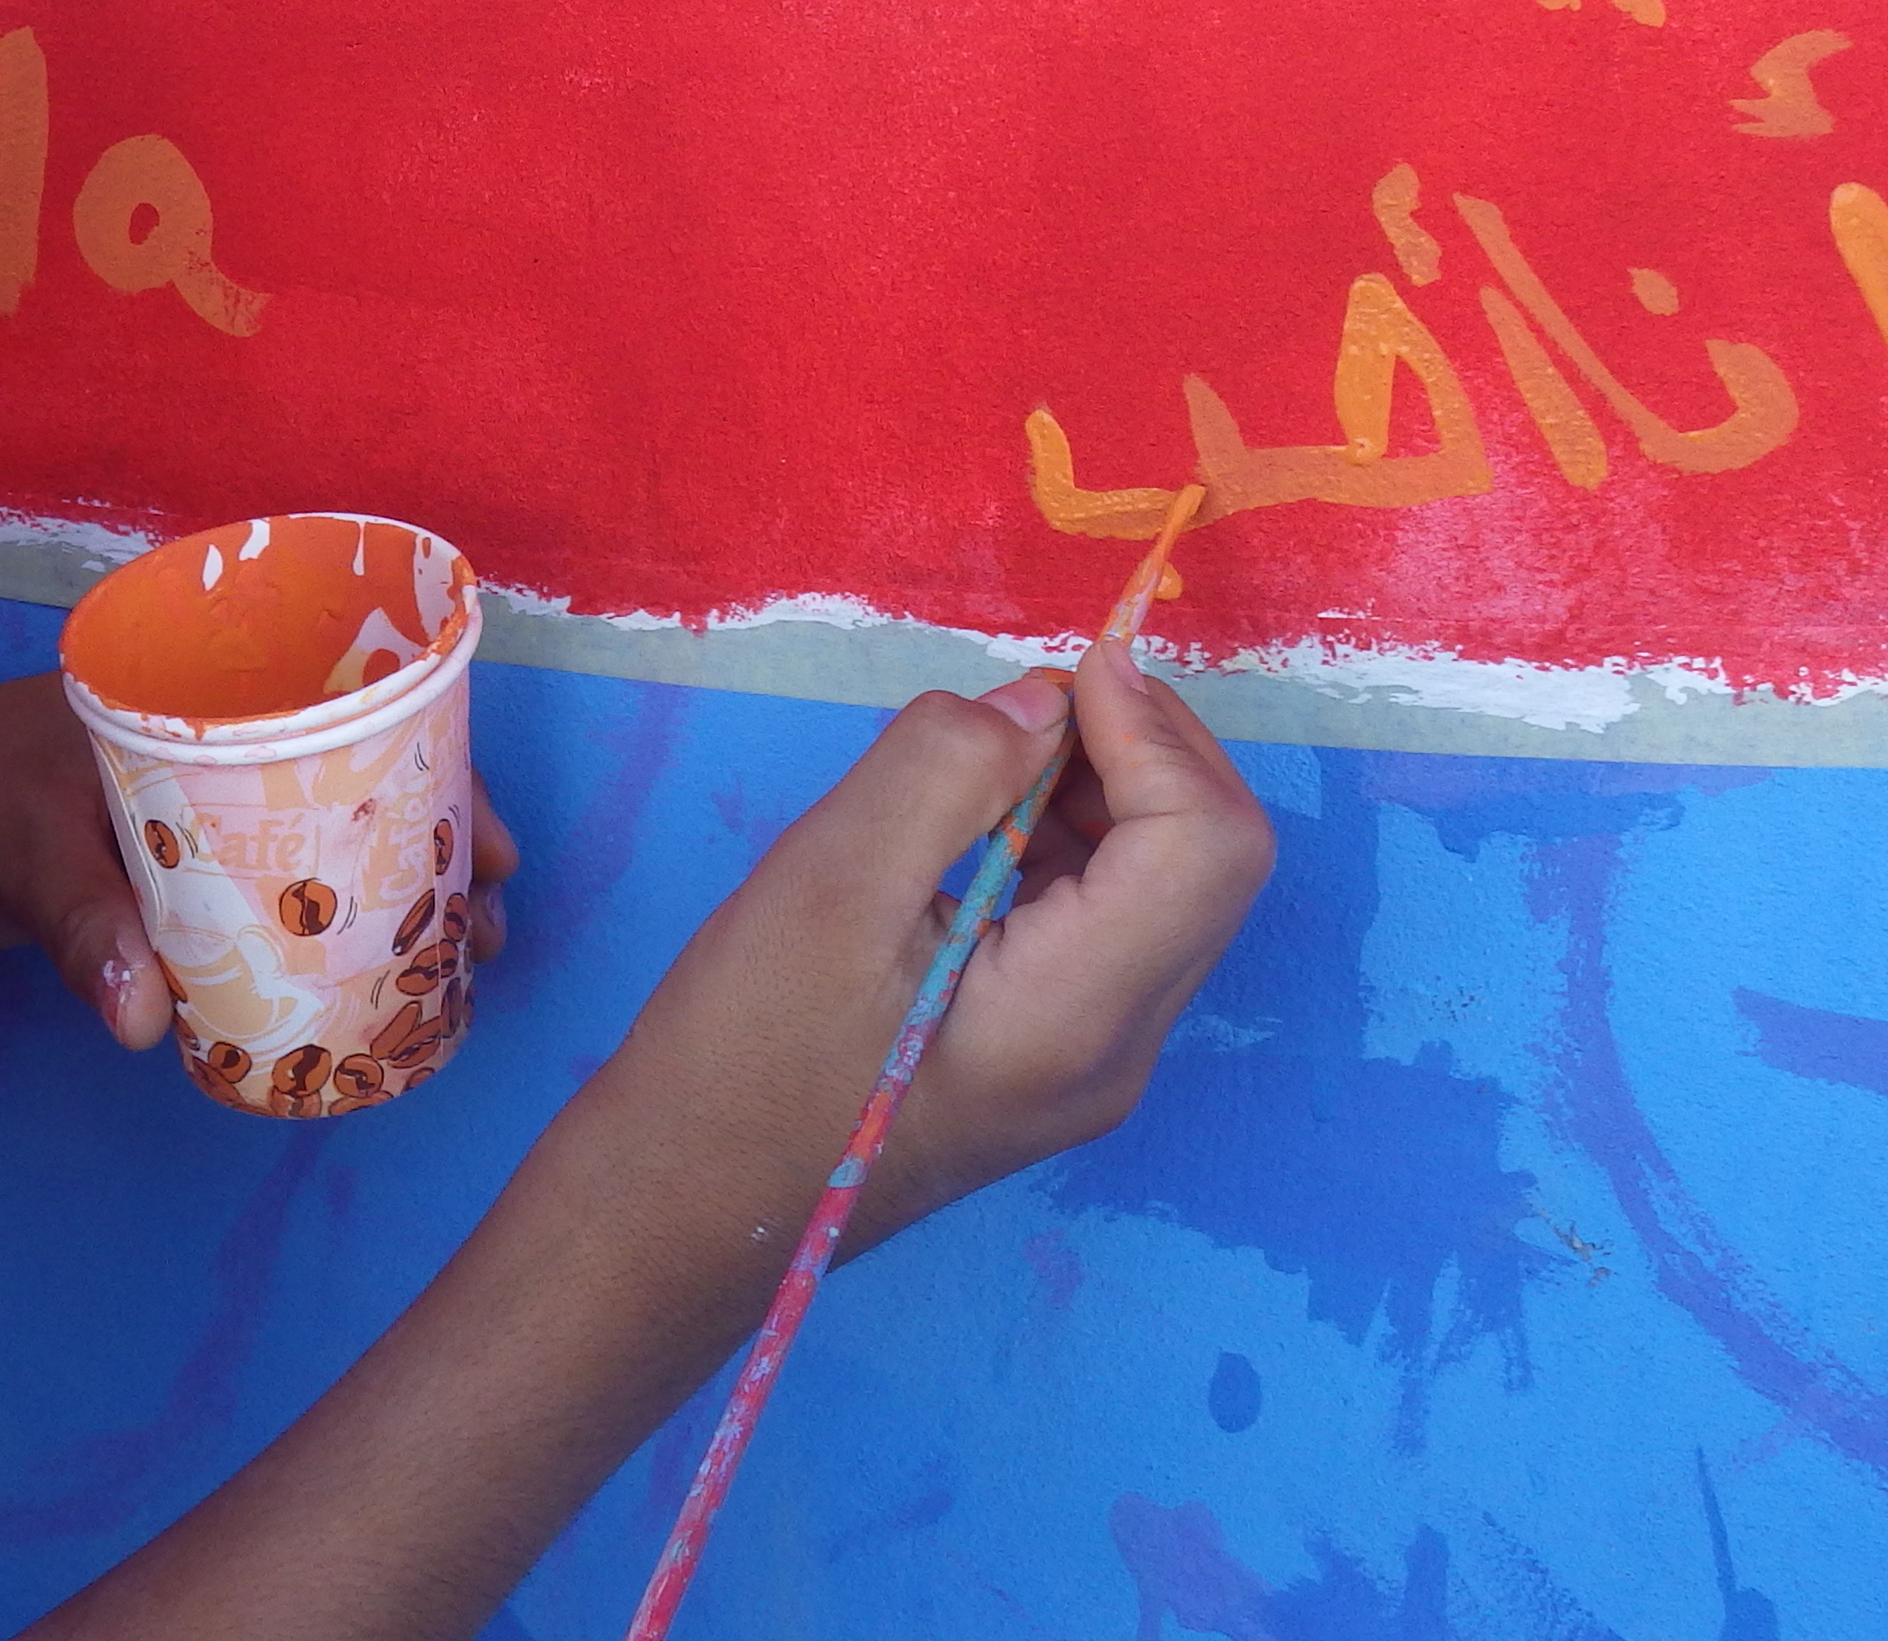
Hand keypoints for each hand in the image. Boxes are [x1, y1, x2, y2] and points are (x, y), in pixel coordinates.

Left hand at [0, 678, 517, 1021]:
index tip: (491, 843)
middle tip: (488, 930)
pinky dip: (319, 932)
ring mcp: (197, 812)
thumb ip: (85, 923)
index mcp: (203, 695)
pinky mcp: (167, 873)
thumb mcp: (23, 844)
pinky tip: (358, 989)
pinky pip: (268, 897)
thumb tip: (146, 1021)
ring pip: (321, 845)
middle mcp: (216, 743)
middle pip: (358, 786)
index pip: (349, 715)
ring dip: (386, 898)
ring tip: (450, 969)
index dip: (435, 774)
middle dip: (433, 852)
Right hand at [581, 641, 1271, 1261]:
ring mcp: (1089, 1061)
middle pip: (1209, 862)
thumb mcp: (828, 879)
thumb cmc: (740, 1054)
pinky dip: (1066, 841)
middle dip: (1138, 749)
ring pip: (1163, 885)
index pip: (1208, 844)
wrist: (678, 1213)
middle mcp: (1117, 1048)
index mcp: (1080, 1017)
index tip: (1055, 673)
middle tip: (1018, 702)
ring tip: (979, 762)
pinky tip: (969, 826)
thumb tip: (1042, 705)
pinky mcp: (1048, 1052)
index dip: (1152, 730)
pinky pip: (1106, 919)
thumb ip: (946, 770)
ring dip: (1100, 789)